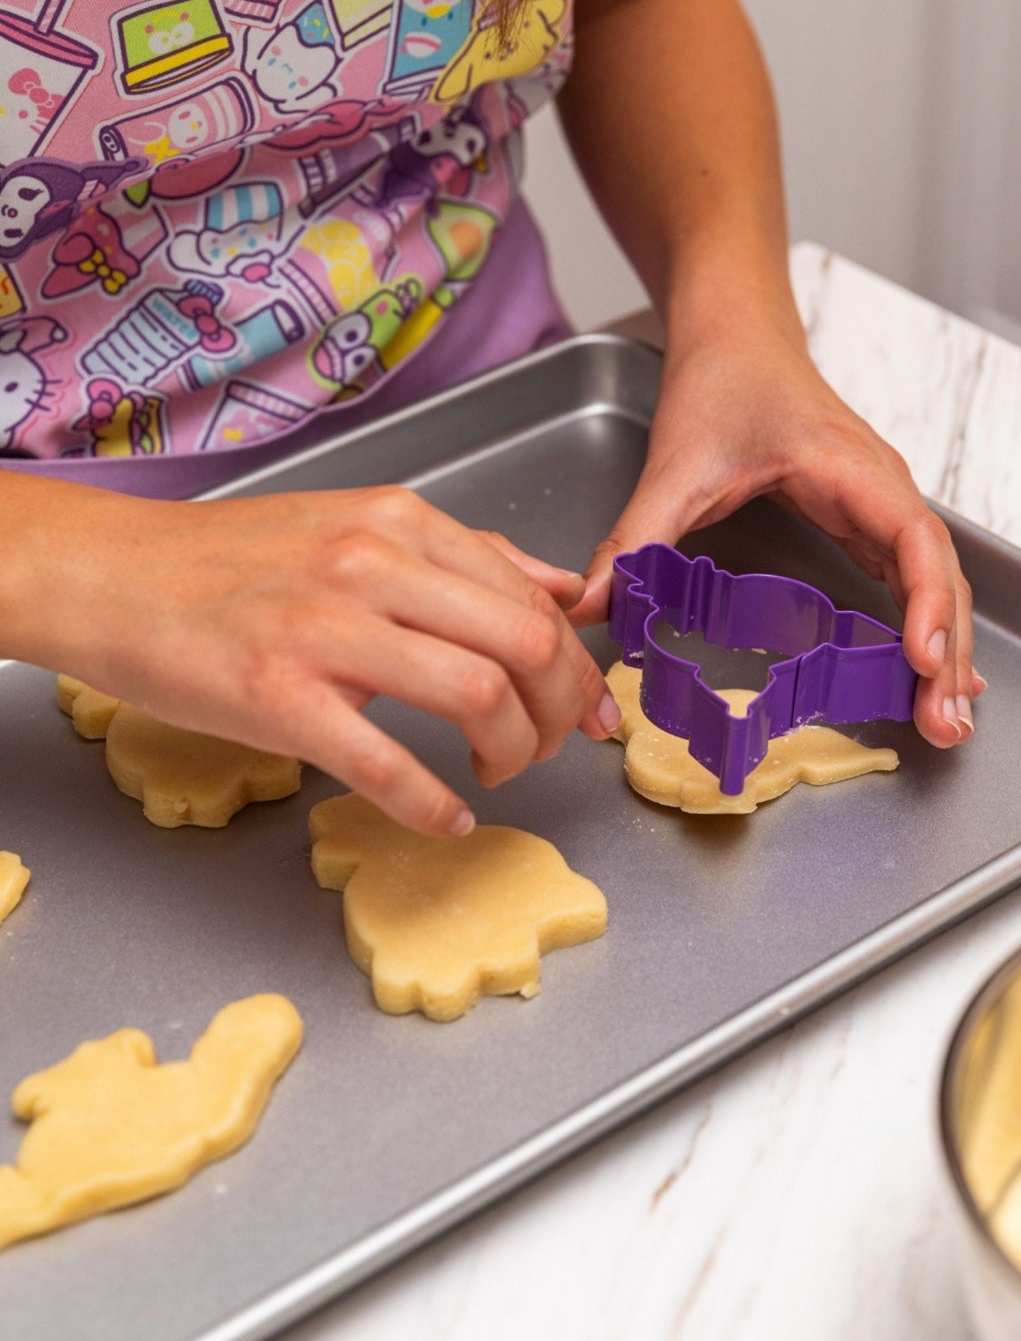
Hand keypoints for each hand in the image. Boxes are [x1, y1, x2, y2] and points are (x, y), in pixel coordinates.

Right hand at [14, 480, 618, 834]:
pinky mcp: (277, 697)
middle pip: (524, 645)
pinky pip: (386, 763)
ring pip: (476, 695)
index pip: (532, 598)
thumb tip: (559, 590)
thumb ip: (466, 557)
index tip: (591, 708)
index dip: (579, 665)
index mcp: (400, 523)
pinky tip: (449, 816)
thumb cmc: (234, 561)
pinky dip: (435, 804)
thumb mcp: (359, 528)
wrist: (109, 575)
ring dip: (513, 750)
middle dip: (563, 710)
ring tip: (498, 770)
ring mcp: (324, 631)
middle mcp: (372, 566)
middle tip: (556, 746)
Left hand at [574, 323, 982, 745]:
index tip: (923, 658)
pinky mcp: (866, 518)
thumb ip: (635, 537)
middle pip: (940, 573)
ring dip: (947, 649)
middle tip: (945, 724)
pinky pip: (913, 578)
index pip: (913, 538)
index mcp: (851, 468)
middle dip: (950, 650)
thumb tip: (591, 607)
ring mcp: (880, 505)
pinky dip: (929, 626)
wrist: (737, 333)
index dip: (927, 600)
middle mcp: (882, 488)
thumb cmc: (722, 381)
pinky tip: (933, 673)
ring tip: (948, 720)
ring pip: (936, 581)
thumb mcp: (676, 465)